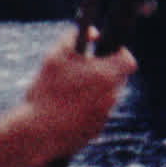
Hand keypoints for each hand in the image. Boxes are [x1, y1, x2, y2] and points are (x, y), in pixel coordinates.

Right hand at [21, 30, 135, 159]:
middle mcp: (112, 96)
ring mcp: (105, 116)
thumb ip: (74, 37)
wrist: (37, 134)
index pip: (128, 61)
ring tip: (68, 93)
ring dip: (93, 92)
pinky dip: (84, 111)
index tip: (104, 53)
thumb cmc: (46, 92)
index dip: (118, 54)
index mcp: (107, 75)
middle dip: (102, 73)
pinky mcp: (95, 132)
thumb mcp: (55, 57)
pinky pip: (95, 115)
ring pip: (105, 97)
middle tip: (83, 72)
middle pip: (116, 79)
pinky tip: (64, 111)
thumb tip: (93, 33)